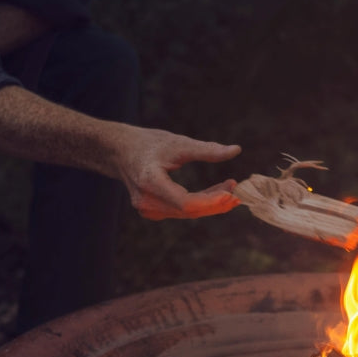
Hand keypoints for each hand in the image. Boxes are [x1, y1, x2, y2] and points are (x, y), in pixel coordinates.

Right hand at [116, 126, 240, 219]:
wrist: (120, 151)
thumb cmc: (148, 144)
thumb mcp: (178, 143)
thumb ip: (207, 150)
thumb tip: (237, 150)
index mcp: (150, 182)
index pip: (186, 203)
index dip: (210, 201)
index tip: (231, 193)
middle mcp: (147, 201)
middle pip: (189, 211)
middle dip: (216, 203)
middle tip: (238, 192)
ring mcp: (148, 209)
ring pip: (188, 213)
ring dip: (211, 203)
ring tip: (230, 188)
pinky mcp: (153, 211)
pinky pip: (182, 211)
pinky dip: (200, 203)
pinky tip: (217, 193)